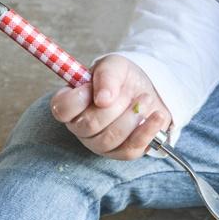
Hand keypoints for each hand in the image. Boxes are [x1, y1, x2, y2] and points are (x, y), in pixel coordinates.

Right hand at [50, 54, 171, 160]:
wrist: (148, 91)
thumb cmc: (123, 79)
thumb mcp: (115, 66)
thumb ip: (106, 75)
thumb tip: (103, 98)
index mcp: (71, 105)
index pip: (61, 109)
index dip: (77, 100)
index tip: (92, 88)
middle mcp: (81, 128)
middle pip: (89, 125)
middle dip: (114, 107)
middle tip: (130, 93)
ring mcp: (100, 144)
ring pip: (110, 138)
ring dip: (131, 117)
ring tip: (145, 99)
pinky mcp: (122, 153)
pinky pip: (131, 149)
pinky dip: (147, 131)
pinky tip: (157, 117)